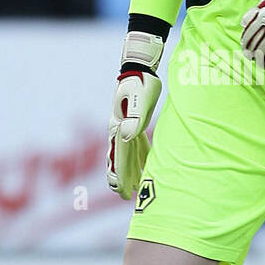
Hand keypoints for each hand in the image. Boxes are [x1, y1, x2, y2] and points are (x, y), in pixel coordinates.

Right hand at [106, 31, 163, 198]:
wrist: (138, 67)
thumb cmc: (140, 82)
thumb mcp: (139, 98)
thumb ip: (134, 117)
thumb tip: (129, 136)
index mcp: (118, 127)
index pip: (118, 157)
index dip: (119, 175)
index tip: (121, 191)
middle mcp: (119, 130)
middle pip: (119, 159)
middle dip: (121, 178)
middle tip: (125, 197)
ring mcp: (125, 127)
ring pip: (128, 155)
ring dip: (130, 172)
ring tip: (135, 189)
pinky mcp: (134, 123)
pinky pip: (137, 145)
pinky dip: (140, 158)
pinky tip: (146, 169)